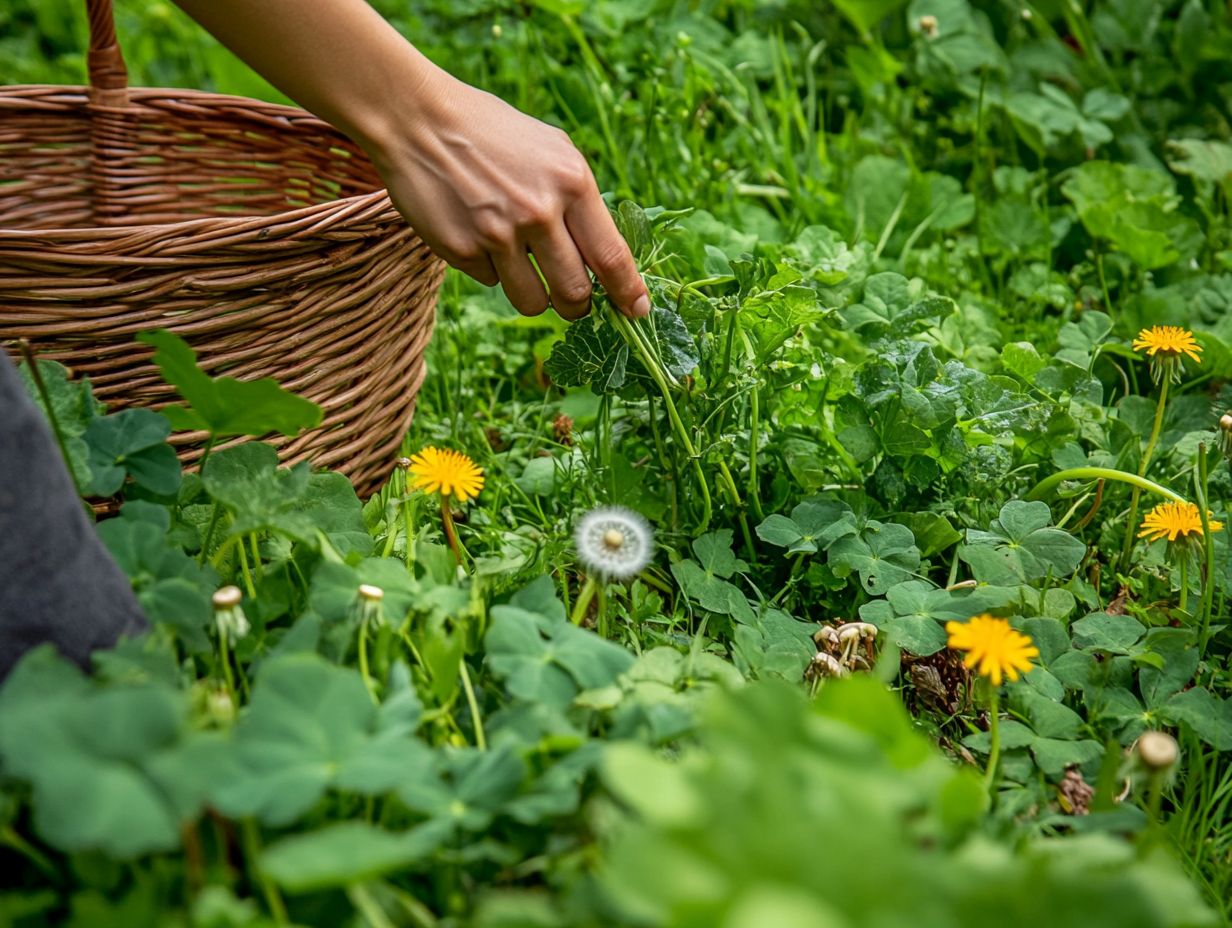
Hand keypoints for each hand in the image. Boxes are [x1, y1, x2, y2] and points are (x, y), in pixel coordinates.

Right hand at [370, 71, 649, 320]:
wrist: (420, 121)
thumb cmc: (493, 134)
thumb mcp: (552, 151)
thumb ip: (580, 200)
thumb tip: (607, 258)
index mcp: (571, 182)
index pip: (611, 256)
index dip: (628, 292)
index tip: (637, 312)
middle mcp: (539, 211)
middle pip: (575, 293)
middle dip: (577, 306)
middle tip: (573, 302)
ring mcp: (499, 235)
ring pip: (533, 302)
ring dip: (535, 297)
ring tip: (522, 267)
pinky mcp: (462, 250)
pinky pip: (491, 282)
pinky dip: (490, 267)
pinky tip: (478, 233)